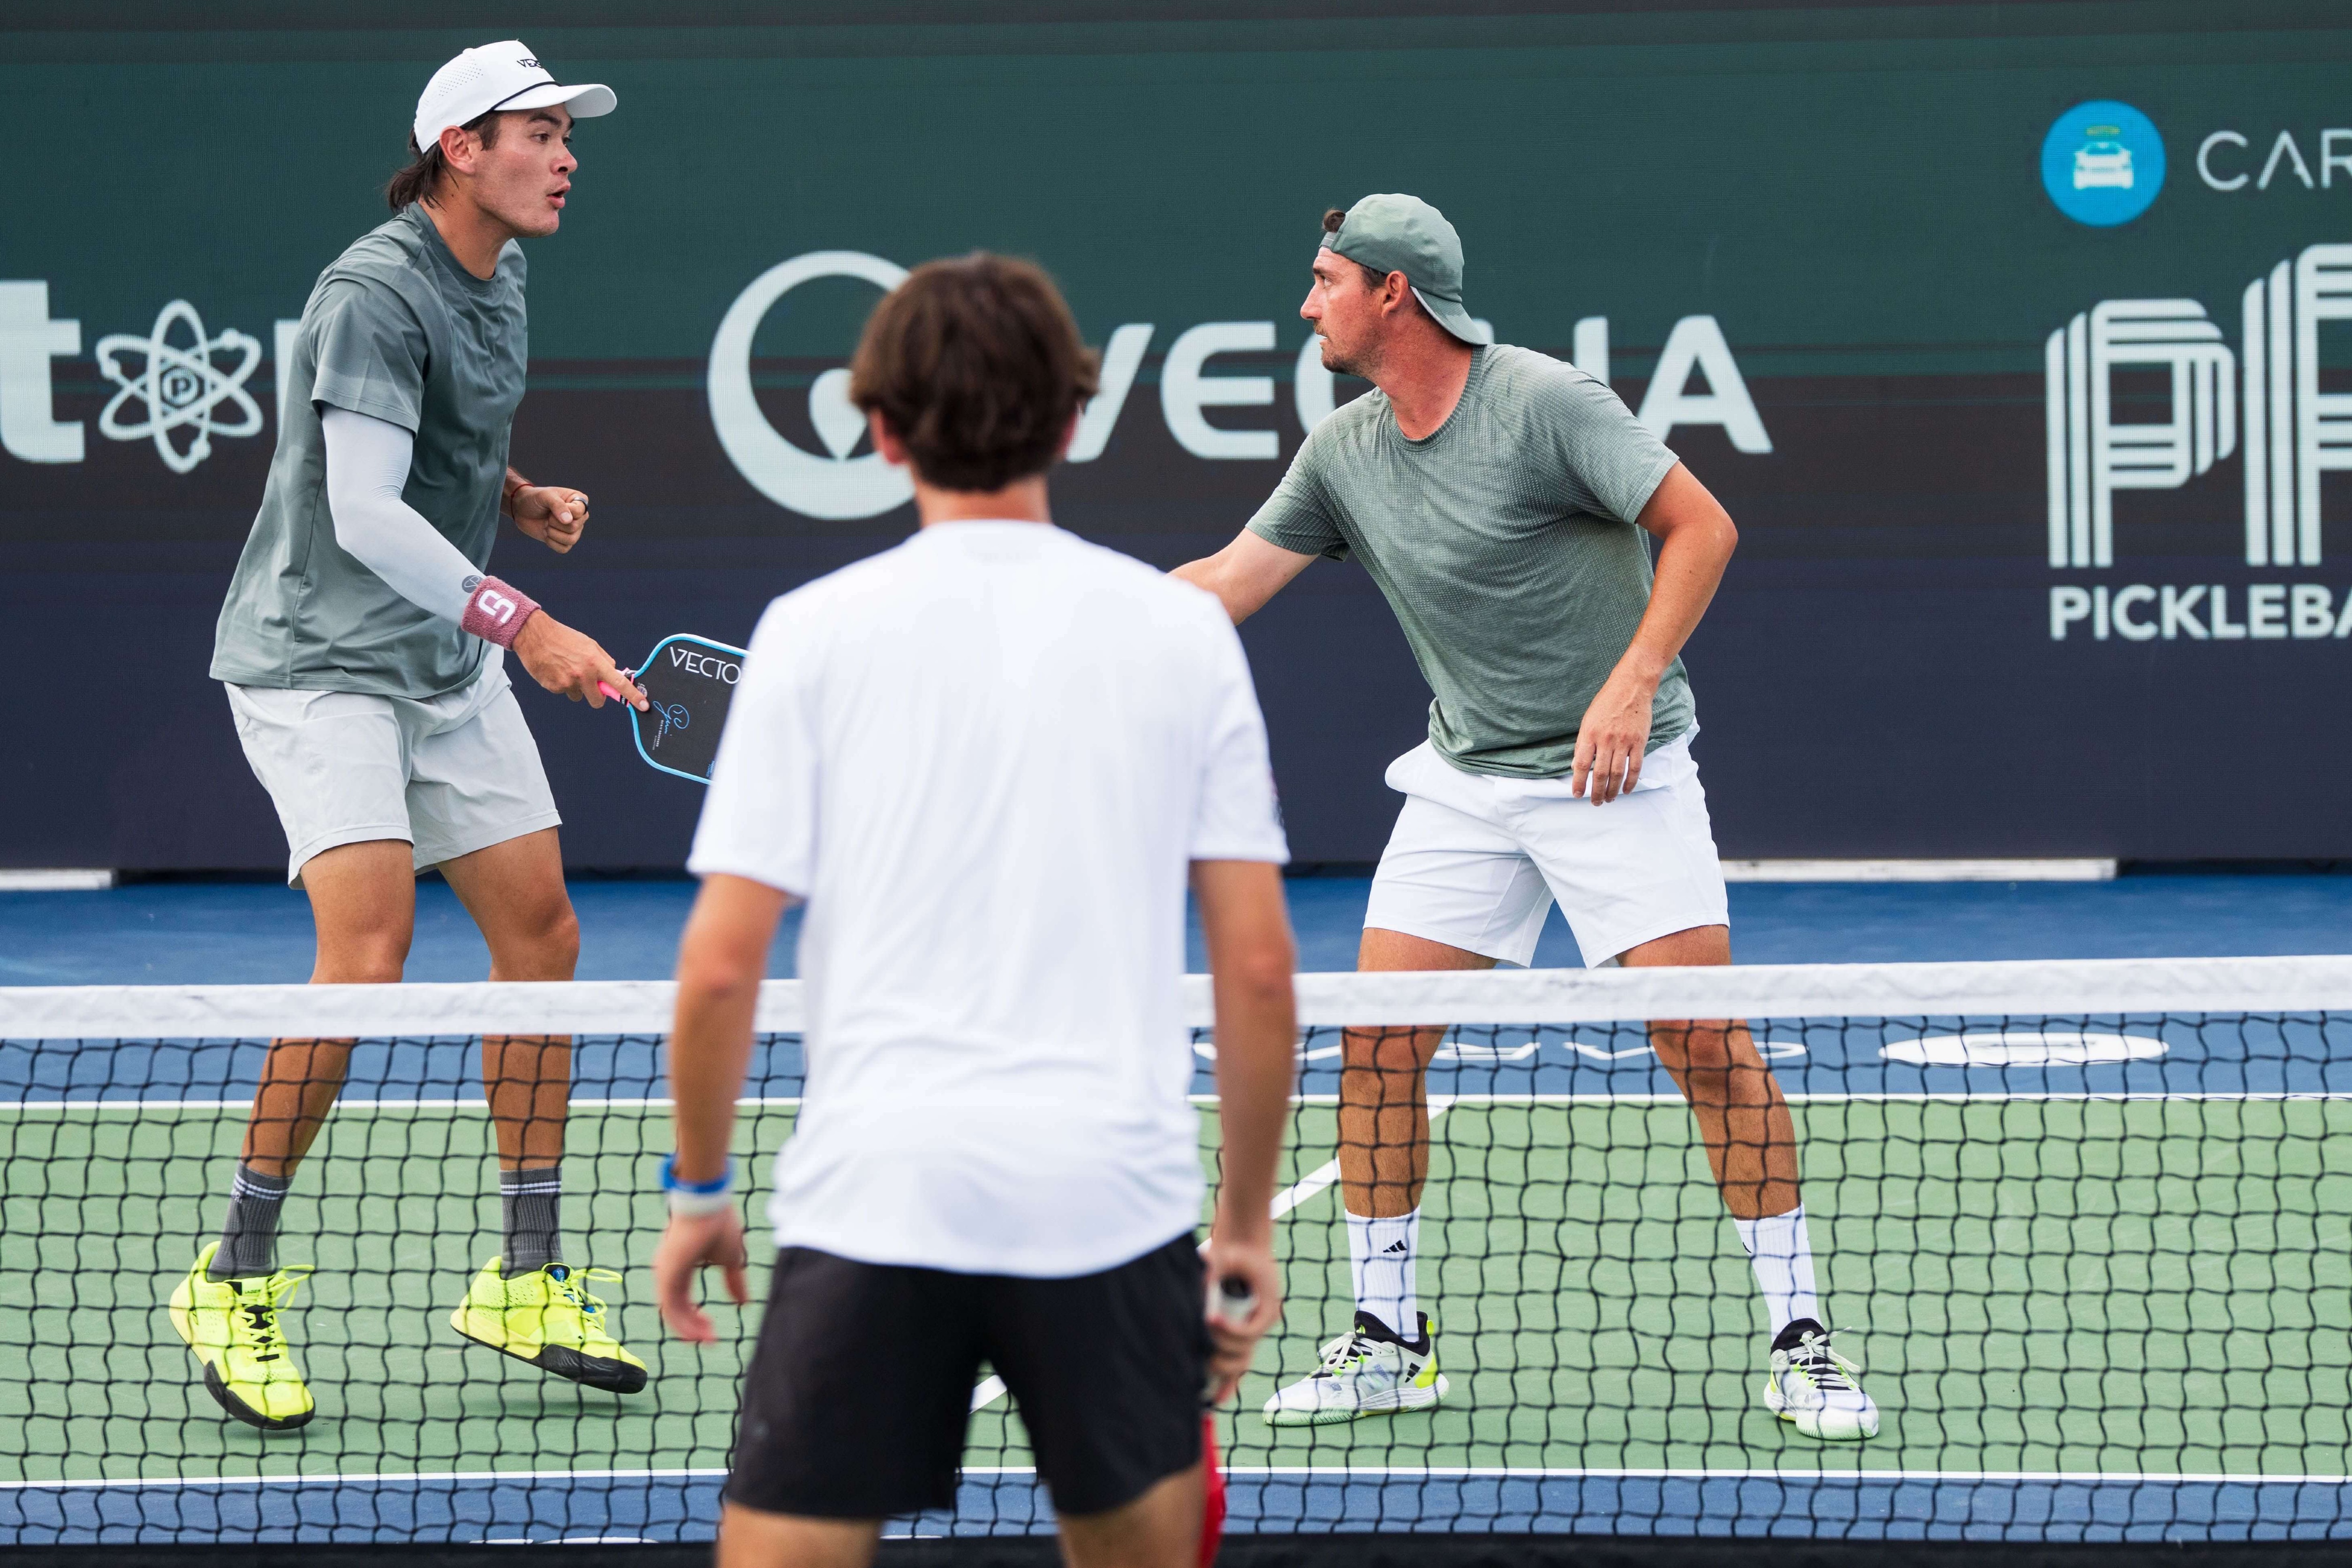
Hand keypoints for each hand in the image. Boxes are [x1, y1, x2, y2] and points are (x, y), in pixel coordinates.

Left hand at [511, 484, 589, 552]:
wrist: (521, 509)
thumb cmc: (534, 498)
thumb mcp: (545, 496)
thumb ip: (557, 505)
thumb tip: (568, 521)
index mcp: (579, 501)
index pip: (579, 512)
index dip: (564, 511)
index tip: (552, 506)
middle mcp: (579, 517)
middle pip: (574, 527)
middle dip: (555, 523)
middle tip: (547, 517)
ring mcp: (574, 530)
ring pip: (571, 540)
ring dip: (553, 533)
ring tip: (546, 525)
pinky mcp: (564, 541)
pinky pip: (564, 549)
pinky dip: (551, 542)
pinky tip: (546, 533)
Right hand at [512, 612, 646, 708]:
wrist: (534, 635)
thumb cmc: (564, 638)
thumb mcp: (589, 644)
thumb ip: (604, 660)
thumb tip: (614, 674)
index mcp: (596, 663)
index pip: (619, 684)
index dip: (633, 696)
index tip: (643, 705)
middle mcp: (583, 675)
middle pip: (597, 701)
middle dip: (596, 696)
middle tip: (588, 683)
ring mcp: (567, 683)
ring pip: (578, 696)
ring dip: (575, 687)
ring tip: (565, 669)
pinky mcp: (553, 687)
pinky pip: (563, 692)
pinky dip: (560, 684)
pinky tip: (554, 670)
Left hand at [652, 1206, 750, 1341]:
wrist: (708, 1204)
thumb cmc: (718, 1223)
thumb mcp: (731, 1258)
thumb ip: (734, 1281)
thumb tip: (744, 1302)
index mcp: (681, 1267)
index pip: (684, 1300)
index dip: (697, 1318)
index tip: (712, 1330)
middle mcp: (669, 1273)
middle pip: (676, 1310)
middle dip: (693, 1328)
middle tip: (711, 1341)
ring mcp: (665, 1274)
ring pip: (672, 1312)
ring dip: (689, 1330)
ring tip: (708, 1340)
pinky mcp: (666, 1274)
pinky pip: (670, 1307)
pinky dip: (683, 1323)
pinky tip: (699, 1332)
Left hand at [1201, 1223, 1280, 1404]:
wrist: (1245, 1253)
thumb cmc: (1238, 1253)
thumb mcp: (1228, 1254)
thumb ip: (1215, 1263)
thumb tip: (1199, 1274)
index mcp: (1266, 1308)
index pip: (1249, 1332)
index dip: (1229, 1331)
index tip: (1209, 1319)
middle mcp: (1259, 1326)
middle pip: (1243, 1353)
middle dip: (1220, 1351)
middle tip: (1200, 1343)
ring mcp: (1250, 1334)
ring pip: (1240, 1365)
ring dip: (1221, 1373)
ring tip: (1199, 1381)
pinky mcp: (1239, 1339)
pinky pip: (1237, 1369)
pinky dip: (1227, 1385)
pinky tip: (1214, 1400)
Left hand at [1570, 663, 1657, 805]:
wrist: (1631, 687)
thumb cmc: (1607, 702)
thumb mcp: (1588, 719)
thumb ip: (1583, 743)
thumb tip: (1577, 765)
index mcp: (1589, 734)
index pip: (1580, 764)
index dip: (1578, 782)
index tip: (1576, 794)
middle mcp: (1606, 739)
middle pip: (1599, 773)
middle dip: (1596, 792)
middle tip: (1595, 803)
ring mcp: (1624, 742)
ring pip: (1617, 774)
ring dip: (1612, 790)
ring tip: (1609, 800)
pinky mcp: (1639, 742)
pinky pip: (1635, 767)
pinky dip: (1630, 782)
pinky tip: (1625, 790)